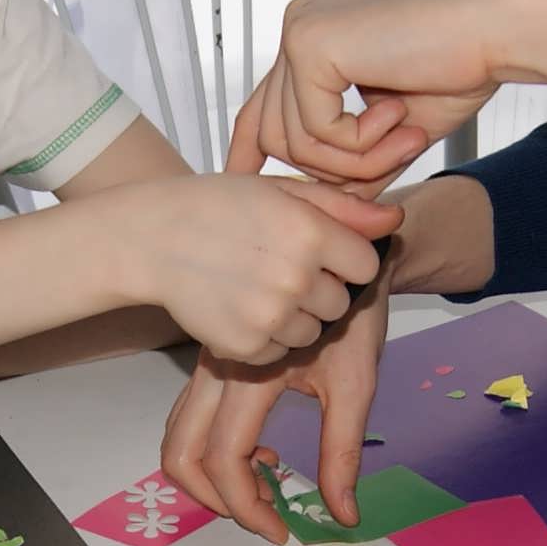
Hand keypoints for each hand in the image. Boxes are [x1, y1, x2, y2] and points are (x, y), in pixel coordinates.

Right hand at [114, 172, 397, 365]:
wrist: (152, 239)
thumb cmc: (217, 207)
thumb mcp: (282, 191)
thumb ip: (343, 208)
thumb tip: (394, 222)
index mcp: (311, 233)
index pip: (365, 265)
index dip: (344, 259)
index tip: (319, 252)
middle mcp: (297, 278)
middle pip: (340, 303)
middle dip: (319, 290)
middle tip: (278, 268)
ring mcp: (271, 317)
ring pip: (312, 333)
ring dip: (295, 318)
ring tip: (258, 288)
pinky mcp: (247, 347)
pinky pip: (278, 353)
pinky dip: (266, 339)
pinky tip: (241, 307)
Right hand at [160, 272, 393, 543]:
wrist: (345, 259)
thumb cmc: (355, 315)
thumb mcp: (357, 382)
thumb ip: (343, 453)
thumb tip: (344, 516)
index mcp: (253, 372)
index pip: (226, 457)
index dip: (247, 507)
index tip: (283, 531)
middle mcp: (219, 368)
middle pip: (180, 452)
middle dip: (214, 500)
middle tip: (265, 518)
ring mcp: (209, 365)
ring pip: (180, 436)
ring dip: (211, 478)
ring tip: (264, 488)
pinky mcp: (213, 365)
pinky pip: (193, 419)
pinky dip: (214, 452)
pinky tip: (259, 454)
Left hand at [229, 0, 512, 186]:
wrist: (497, 30)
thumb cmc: (459, 70)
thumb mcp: (392, 132)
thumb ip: (351, 162)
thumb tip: (320, 206)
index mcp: (313, 42)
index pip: (260, 107)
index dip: (247, 151)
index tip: (243, 182)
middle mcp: (298, 32)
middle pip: (273, 135)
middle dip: (332, 170)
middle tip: (397, 156)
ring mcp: (299, 35)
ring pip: (293, 141)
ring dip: (356, 161)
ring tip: (407, 136)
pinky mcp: (310, 45)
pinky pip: (315, 131)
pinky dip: (362, 143)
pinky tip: (399, 114)